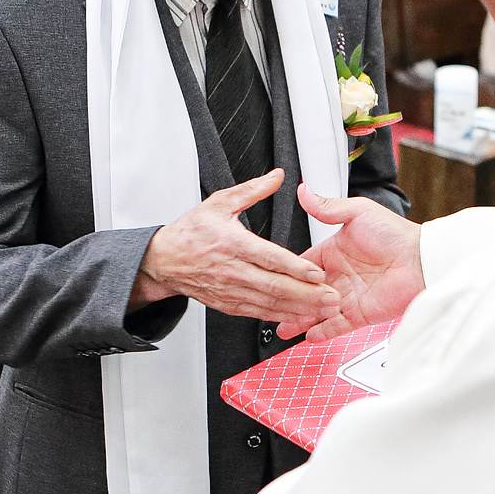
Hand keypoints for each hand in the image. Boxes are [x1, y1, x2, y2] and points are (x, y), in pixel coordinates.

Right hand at [131, 169, 339, 322]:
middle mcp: (232, 269)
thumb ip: (252, 190)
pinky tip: (297, 316)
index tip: (316, 272)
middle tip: (331, 296)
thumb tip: (277, 176)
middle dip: (306, 294)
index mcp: (231, 243)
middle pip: (274, 286)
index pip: (268, 257)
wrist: (163, 260)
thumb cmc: (190, 232)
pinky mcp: (227, 304)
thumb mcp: (219, 203)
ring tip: (323, 309)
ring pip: (269, 303)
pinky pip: (257, 313)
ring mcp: (229, 290)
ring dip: (298, 308)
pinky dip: (279, 317)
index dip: (294, 267)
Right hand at [276, 184, 424, 341]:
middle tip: (270, 306)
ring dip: (300, 318)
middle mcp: (339, 276)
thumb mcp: (358, 212)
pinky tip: (306, 336)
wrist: (422, 260)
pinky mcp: (360, 314)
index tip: (272, 277)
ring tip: (281, 326)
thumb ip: (327, 207)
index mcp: (334, 253)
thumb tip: (304, 191)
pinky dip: (322, 332)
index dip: (288, 273)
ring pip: (316, 311)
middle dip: (289, 300)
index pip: (303, 265)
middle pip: (306, 291)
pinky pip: (336, 326)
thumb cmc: (396, 234)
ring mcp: (348, 297)